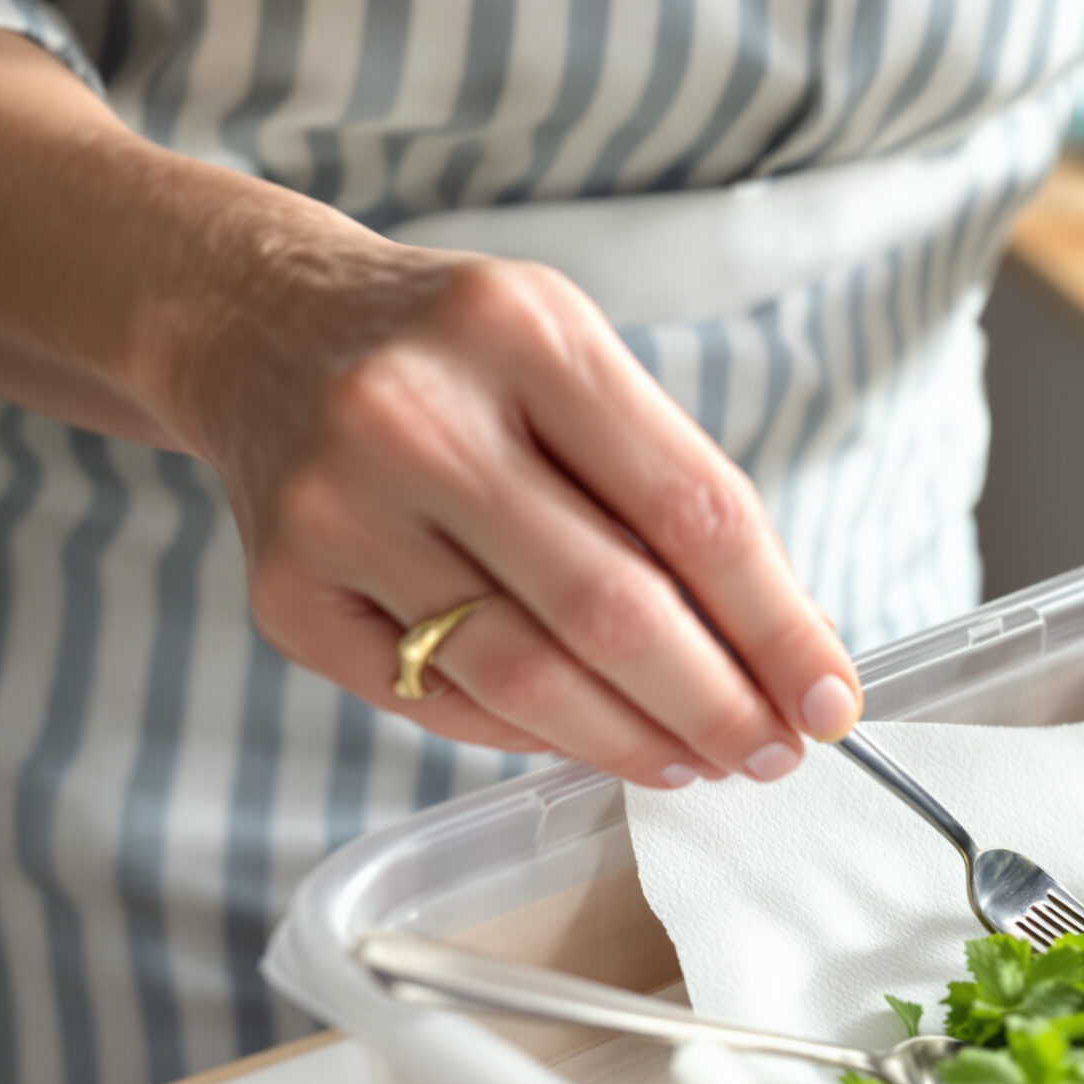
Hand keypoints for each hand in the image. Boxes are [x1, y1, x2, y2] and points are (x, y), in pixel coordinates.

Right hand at [169, 240, 860, 787]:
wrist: (253, 325)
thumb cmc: (452, 355)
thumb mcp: (569, 355)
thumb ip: (666, 485)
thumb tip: (783, 644)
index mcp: (524, 333)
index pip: (694, 510)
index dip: (778, 624)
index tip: (830, 695)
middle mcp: (418, 415)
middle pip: (614, 610)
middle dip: (718, 704)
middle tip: (774, 751)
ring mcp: (338, 509)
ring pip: (526, 677)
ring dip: (636, 741)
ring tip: (697, 758)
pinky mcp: (285, 594)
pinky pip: (441, 703)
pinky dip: (532, 735)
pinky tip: (587, 736)